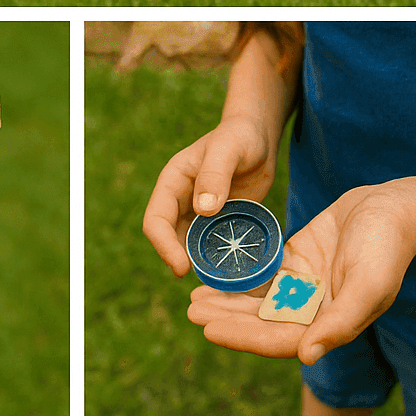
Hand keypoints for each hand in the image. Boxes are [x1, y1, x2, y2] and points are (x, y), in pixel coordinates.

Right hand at [142, 116, 277, 276]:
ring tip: (219, 277)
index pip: (156, 219)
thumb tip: (202, 209)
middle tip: (204, 279)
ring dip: (200, 262)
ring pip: (190, 245)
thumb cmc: (240, 136)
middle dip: (181, 260)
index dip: (163, 245)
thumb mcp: (228, 149)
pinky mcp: (218, 221)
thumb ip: (215, 174)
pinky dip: (218, 257)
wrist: (258, 138)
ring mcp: (199, 213)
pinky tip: (233, 267)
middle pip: (169, 238)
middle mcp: (181, 201)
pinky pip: (212, 244)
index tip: (181, 267)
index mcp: (173, 182)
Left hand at [187, 175, 415, 364]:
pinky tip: (218, 270)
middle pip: (262, 322)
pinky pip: (264, 272)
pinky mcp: (299, 260)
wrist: (394, 206)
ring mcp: (305, 285)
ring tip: (196, 297)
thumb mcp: (369, 284)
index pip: (278, 339)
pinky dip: (242, 275)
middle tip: (191, 311)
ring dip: (229, 300)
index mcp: (330, 323)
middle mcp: (314, 310)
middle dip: (227, 319)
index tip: (209, 329)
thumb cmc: (386, 246)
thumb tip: (307, 355)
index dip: (243, 338)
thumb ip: (340, 322)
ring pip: (259, 299)